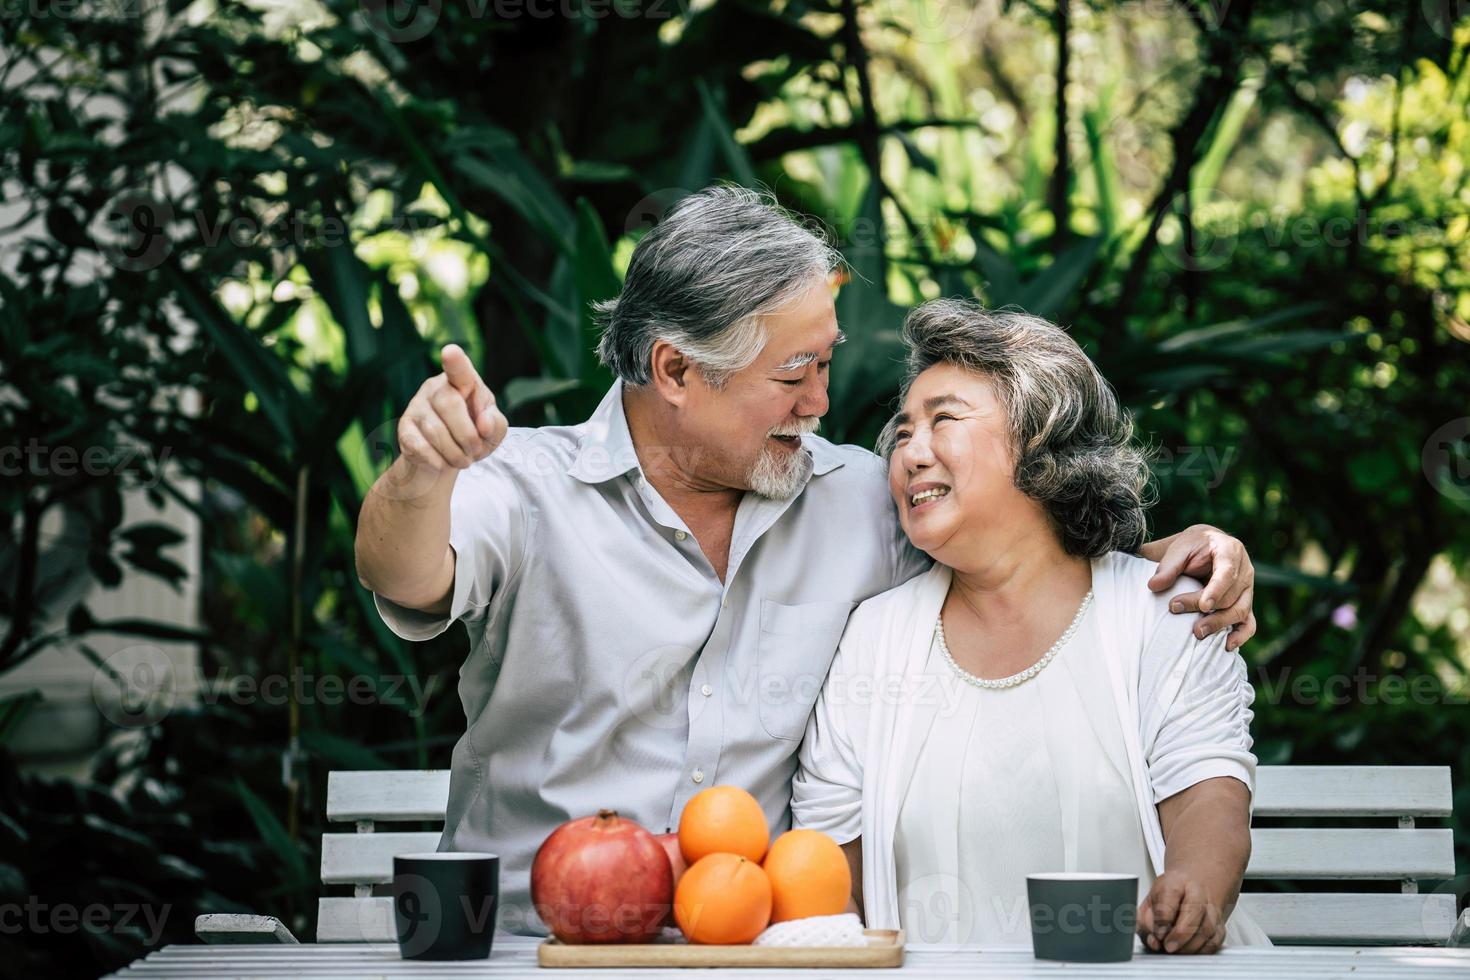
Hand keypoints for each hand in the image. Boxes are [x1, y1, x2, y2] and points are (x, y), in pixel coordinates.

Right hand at [398, 344, 506, 472]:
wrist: (445, 460)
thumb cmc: (473, 436)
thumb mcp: (492, 431)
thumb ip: (496, 423)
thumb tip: (483, 423)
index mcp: (461, 381)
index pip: (459, 369)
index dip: (455, 362)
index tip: (450, 352)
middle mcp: (435, 388)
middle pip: (450, 404)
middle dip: (468, 435)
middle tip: (475, 451)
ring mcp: (416, 406)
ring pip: (435, 430)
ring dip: (455, 453)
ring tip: (463, 460)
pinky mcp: (404, 428)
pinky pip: (419, 445)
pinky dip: (438, 460)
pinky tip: (443, 463)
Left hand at [1137, 869, 1225, 954]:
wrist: (1192, 887)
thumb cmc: (1168, 896)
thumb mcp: (1148, 902)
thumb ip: (1145, 922)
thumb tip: (1152, 941)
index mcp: (1174, 883)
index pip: (1169, 897)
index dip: (1163, 919)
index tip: (1158, 934)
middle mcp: (1197, 892)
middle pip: (1194, 911)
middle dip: (1179, 934)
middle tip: (1168, 946)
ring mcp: (1211, 908)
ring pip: (1206, 929)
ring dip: (1189, 946)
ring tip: (1176, 950)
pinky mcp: (1220, 925)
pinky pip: (1215, 941)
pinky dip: (1201, 951)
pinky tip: (1189, 951)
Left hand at [1143, 524, 1255, 650]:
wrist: (1206, 545)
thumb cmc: (1192, 546)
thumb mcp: (1178, 548)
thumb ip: (1167, 566)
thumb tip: (1153, 586)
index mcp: (1230, 551)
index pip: (1227, 573)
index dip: (1217, 590)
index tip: (1204, 606)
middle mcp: (1245, 570)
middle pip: (1230, 595)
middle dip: (1207, 609)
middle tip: (1176, 610)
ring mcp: (1247, 589)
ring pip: (1240, 611)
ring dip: (1220, 624)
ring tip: (1198, 633)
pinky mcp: (1245, 603)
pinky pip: (1249, 622)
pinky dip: (1240, 635)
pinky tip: (1227, 645)